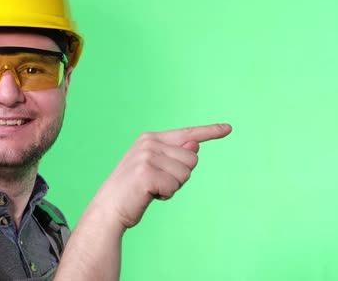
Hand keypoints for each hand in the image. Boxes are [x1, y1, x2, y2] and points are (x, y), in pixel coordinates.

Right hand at [91, 123, 231, 228]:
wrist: (108, 208)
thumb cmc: (134, 189)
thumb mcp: (155, 167)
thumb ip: (174, 156)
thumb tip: (194, 145)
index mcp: (151, 138)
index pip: (187, 133)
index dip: (210, 131)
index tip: (228, 128)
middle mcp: (149, 143)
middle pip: (192, 159)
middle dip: (180, 176)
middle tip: (157, 182)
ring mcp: (147, 157)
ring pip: (186, 173)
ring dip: (173, 186)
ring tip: (151, 188)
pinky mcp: (147, 174)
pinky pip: (175, 186)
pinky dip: (166, 195)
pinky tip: (149, 195)